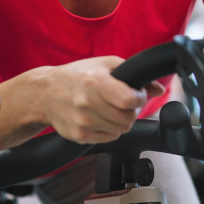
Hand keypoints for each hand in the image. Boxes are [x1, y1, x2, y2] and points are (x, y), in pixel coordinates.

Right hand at [41, 56, 164, 143]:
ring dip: (122, 120)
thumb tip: (159, 89)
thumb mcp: (105, 65)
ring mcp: (82, 122)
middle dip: (132, 110)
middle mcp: (87, 102)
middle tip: (124, 102)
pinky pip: (109, 138)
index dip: (140, 98)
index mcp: (95, 81)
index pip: (129, 99)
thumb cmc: (77, 76)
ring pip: (121, 130)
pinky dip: (110, 129)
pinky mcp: (79, 136)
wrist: (44, 94)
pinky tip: (101, 117)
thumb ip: (134, 74)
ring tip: (110, 108)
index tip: (137, 94)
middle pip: (128, 118)